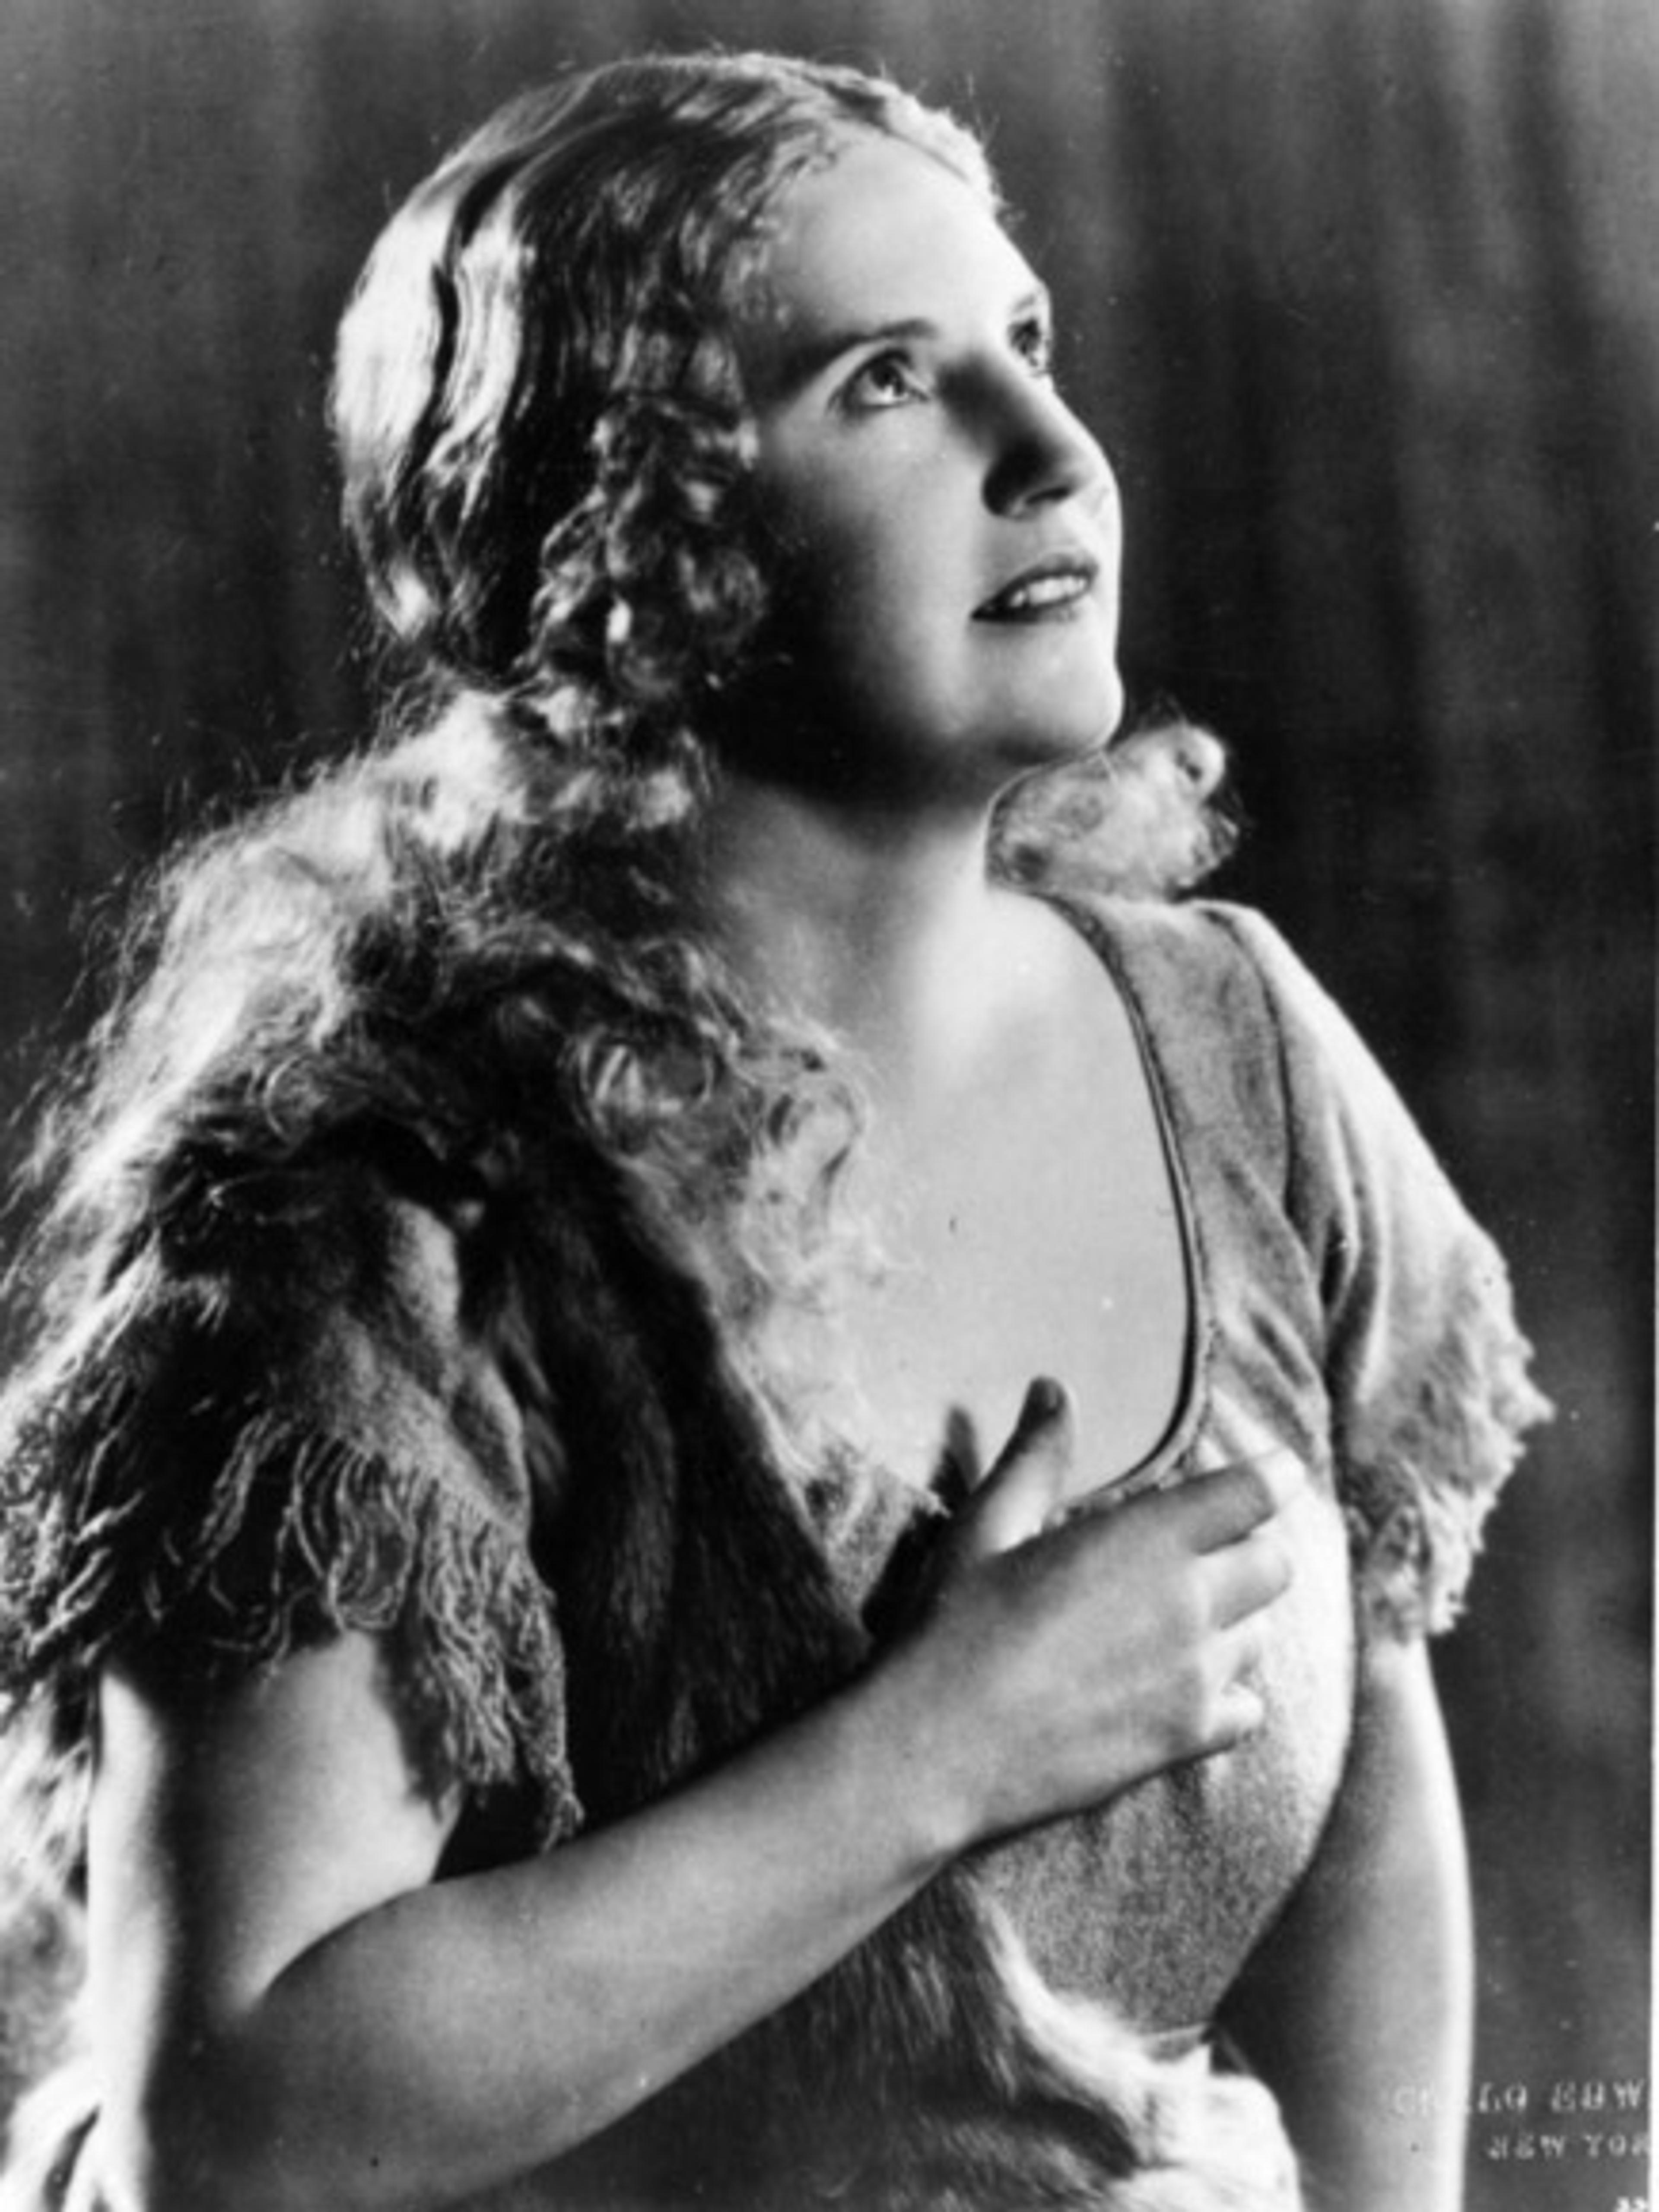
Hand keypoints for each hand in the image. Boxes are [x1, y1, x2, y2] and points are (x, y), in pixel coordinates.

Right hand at [874, 1378, 1298, 1852]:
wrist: (936, 1749)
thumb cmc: (953, 1626)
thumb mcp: (987, 1527)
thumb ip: (1037, 1458)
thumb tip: (1055, 1390)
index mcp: (1146, 1539)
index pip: (1256, 1493)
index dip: (1270, 1479)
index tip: (1267, 1477)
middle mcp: (1189, 1604)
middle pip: (1274, 1565)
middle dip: (1246, 1549)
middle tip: (1195, 1556)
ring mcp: (1194, 1678)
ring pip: (1260, 1636)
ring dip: (1231, 1621)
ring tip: (1172, 1624)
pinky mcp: (1186, 1740)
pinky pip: (1248, 1709)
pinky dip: (1227, 1695)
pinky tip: (1175, 1689)